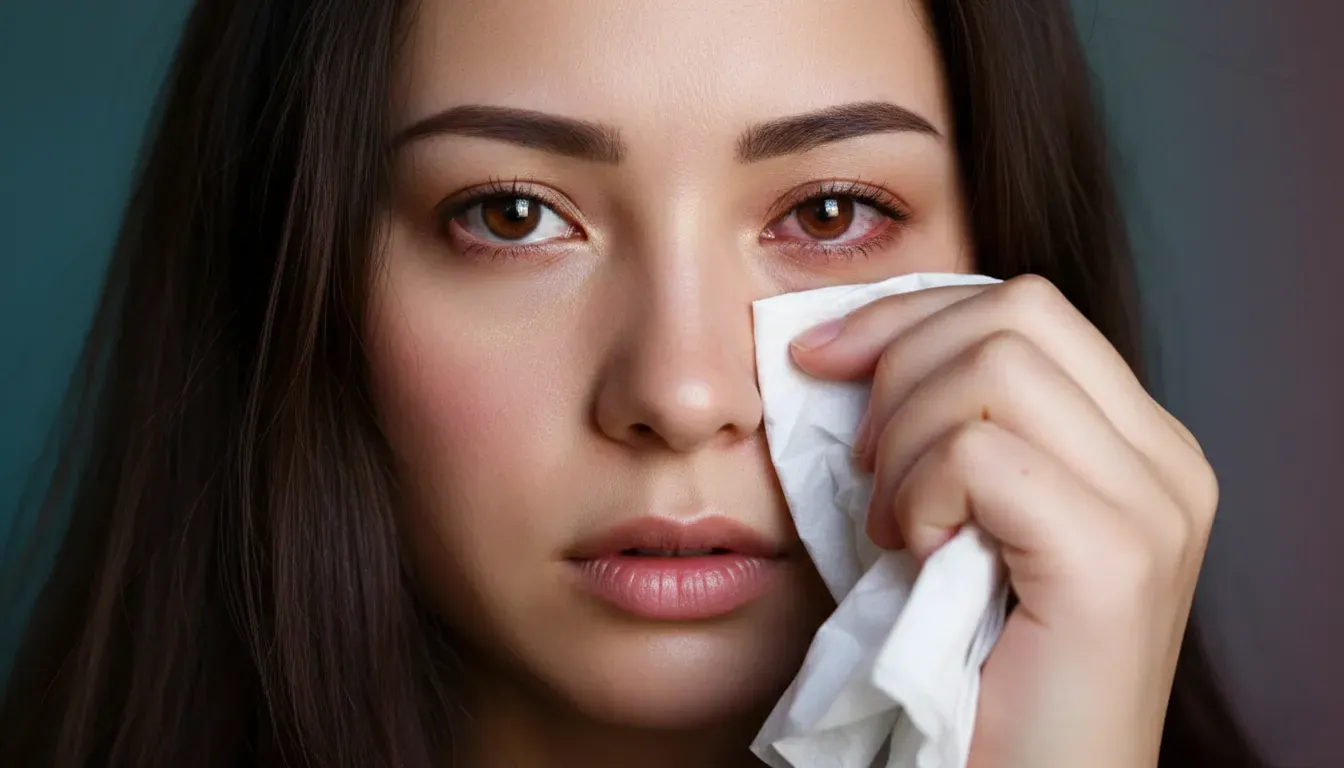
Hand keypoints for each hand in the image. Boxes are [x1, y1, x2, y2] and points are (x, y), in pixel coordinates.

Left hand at [789, 275, 1216, 767]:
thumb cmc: (974, 667)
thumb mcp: (966, 519)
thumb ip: (953, 428)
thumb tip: (851, 346)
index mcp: (1138, 443)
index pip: (1026, 305)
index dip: (909, 314)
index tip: (820, 356)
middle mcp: (1166, 462)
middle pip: (1014, 311)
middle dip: (899, 365)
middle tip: (863, 464)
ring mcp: (1153, 508)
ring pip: (994, 364)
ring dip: (905, 440)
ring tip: (895, 525)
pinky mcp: (1113, 562)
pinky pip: (979, 452)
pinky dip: (919, 492)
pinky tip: (915, 554)